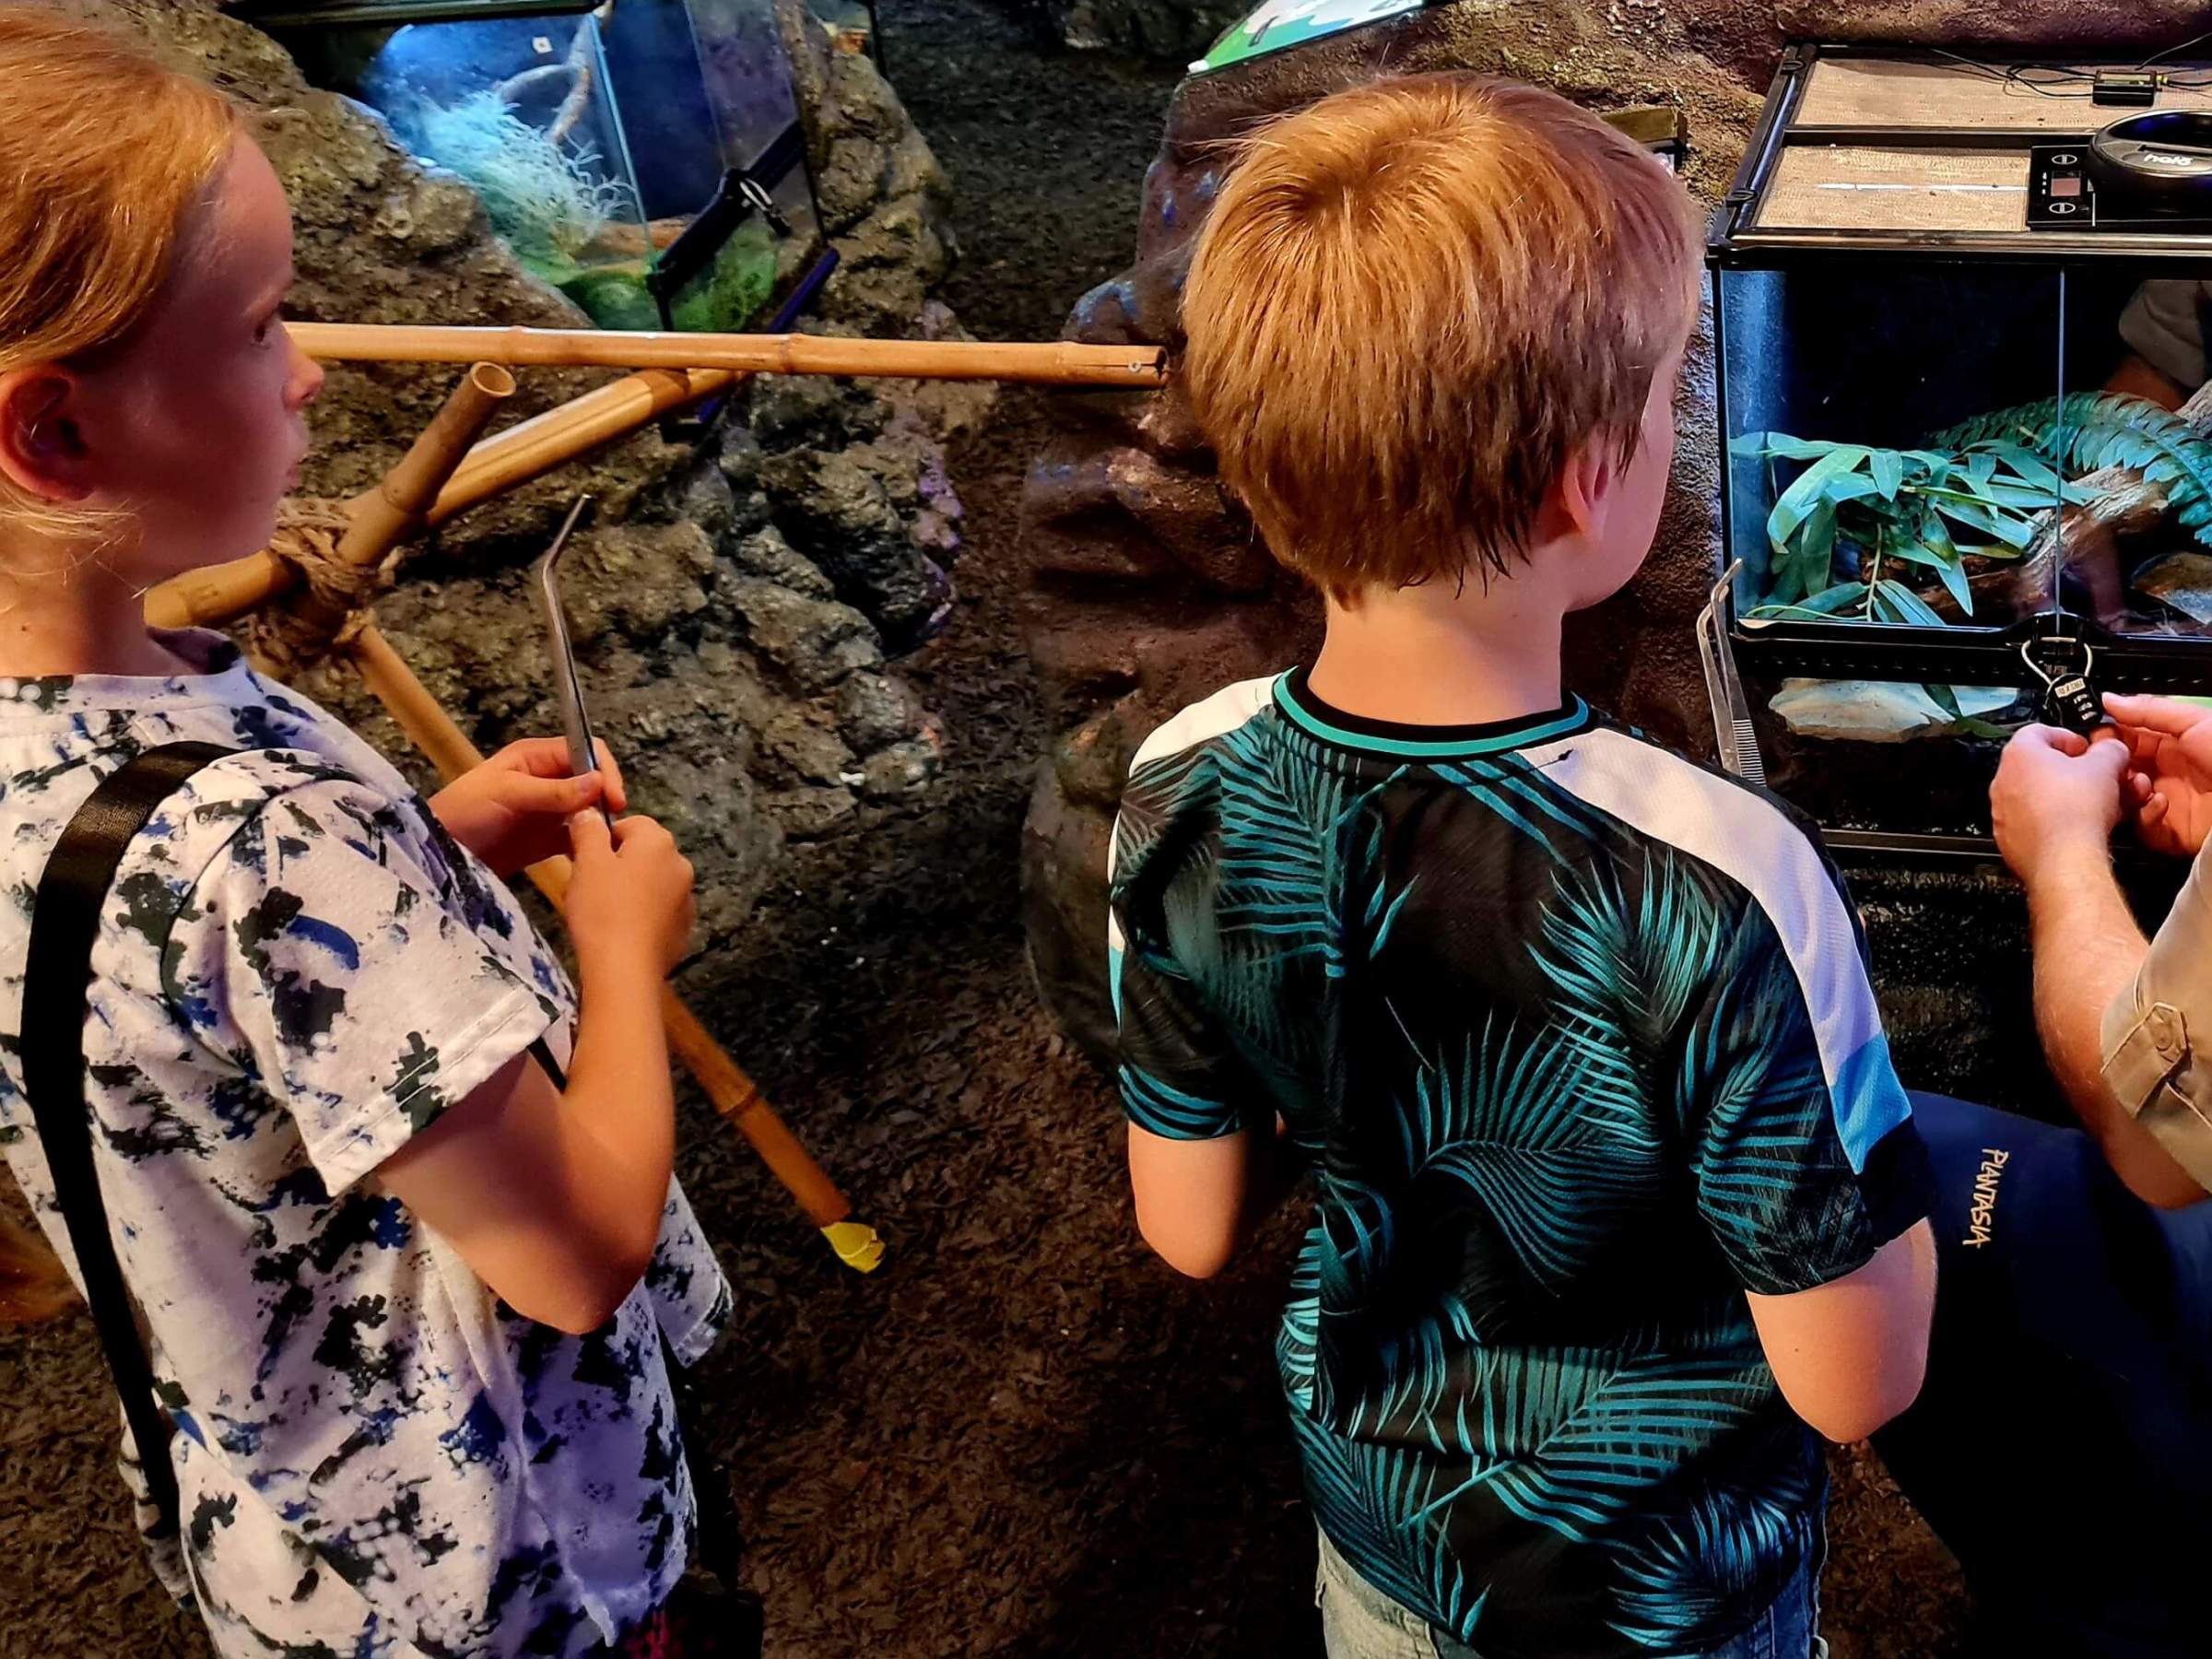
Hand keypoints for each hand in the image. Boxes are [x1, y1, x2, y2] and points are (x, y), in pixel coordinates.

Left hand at [429, 738, 626, 876]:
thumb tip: (599, 783)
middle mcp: (547, 779)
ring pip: (588, 809)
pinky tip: (593, 855)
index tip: (614, 799)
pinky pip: (576, 838)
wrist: (438, 853)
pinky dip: (587, 844)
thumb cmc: (465, 811)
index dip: (604, 770)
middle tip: (611, 824)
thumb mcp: (509, 794)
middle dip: (605, 798)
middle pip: (592, 780)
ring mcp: (548, 810)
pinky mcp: (545, 840)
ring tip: (606, 842)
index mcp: (536, 757)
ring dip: (599, 822)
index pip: (585, 750)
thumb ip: (554, 790)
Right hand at [564, 811, 694, 980]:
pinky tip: (622, 931)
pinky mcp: (684, 927)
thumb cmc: (602, 909)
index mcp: (659, 842)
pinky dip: (641, 914)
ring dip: (630, 889)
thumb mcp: (587, 862)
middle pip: (642, 853)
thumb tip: (589, 812)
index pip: (630, 824)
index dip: (603, 840)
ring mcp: (687, 898)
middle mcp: (681, 864)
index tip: (585, 862)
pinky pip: (658, 910)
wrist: (625, 969)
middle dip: (616, 864)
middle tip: (590, 887)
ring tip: (603, 912)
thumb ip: (588, 830)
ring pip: (650, 882)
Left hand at [1990, 723, 2130, 889]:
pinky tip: (2077, 827)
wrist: (2063, 859)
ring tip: (2092, 804)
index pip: (2041, 730)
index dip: (2070, 738)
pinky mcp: (2009, 837)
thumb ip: (2110, 749)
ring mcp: (2002, 811)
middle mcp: (2003, 780)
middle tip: (2095, 778)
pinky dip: (2053, 820)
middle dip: (2072, 771)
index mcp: (2020, 753)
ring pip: (2037, 795)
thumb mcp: (2107, 767)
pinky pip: (2032, 821)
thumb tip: (2112, 749)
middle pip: (2040, 766)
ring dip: (2064, 796)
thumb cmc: (2076, 812)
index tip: (2087, 749)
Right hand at [2104, 693, 2211, 857]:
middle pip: (2120, 770)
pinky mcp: (2169, 832)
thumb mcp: (2194, 722)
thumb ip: (2149, 710)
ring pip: (2124, 799)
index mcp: (2172, 745)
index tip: (2095, 736)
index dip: (2108, 737)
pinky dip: (2145, 815)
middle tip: (2106, 762)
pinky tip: (2160, 802)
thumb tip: (2108, 699)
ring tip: (2140, 783)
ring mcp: (2165, 803)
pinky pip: (2141, 826)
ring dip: (2126, 790)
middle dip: (2110, 766)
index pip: (2127, 739)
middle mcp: (2165, 774)